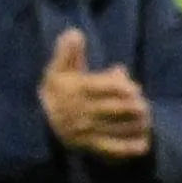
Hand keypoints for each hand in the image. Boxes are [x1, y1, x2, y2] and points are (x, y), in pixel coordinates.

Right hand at [39, 30, 151, 162]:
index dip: (126, 87)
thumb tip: (75, 33)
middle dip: (136, 106)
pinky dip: (130, 148)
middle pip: (118, 109)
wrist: (36, 122)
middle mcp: (82, 111)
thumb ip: (68, 52)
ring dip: (137, 125)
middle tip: (143, 106)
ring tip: (146, 121)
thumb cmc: (56, 92)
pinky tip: (143, 144)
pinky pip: (112, 149)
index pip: (109, 88)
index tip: (134, 89)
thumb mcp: (58, 69)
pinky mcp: (89, 147)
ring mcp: (86, 131)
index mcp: (76, 90)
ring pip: (119, 128)